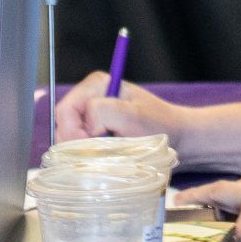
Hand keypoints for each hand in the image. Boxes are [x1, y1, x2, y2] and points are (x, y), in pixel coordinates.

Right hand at [55, 74, 193, 152]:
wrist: (176, 137)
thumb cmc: (158, 124)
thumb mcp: (133, 115)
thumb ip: (104, 111)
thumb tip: (86, 124)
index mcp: (97, 84)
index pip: (66, 109)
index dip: (73, 130)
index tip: (91, 144)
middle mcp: (90, 96)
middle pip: (63, 124)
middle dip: (76, 142)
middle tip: (98, 153)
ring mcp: (91, 115)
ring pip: (68, 138)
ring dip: (82, 150)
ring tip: (105, 154)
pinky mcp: (95, 131)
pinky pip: (79, 146)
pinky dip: (87, 155)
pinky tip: (104, 157)